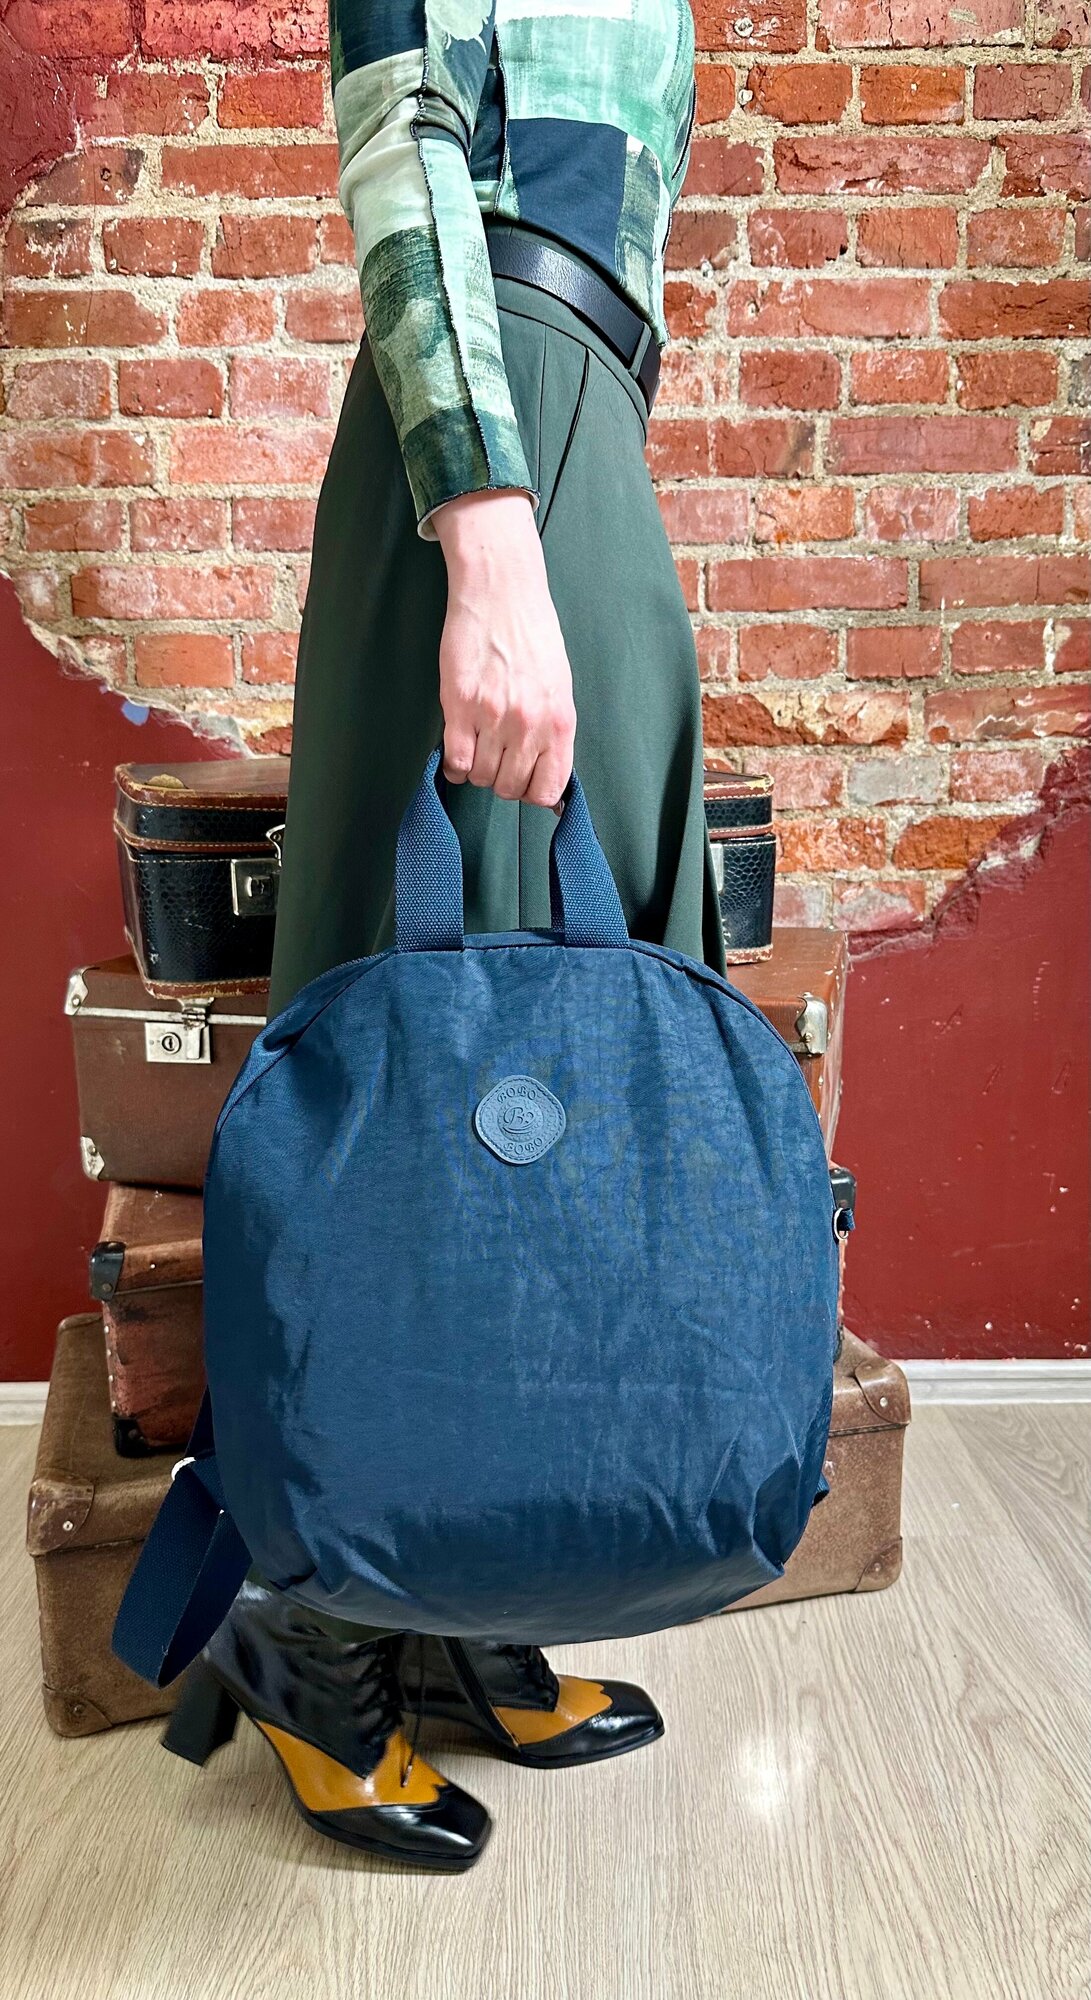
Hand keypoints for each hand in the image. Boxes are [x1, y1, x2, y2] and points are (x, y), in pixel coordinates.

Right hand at [431, 489, 575, 810]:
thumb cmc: (532, 636)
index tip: (524, 781)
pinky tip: (458, 746)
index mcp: (559, 722)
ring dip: (476, 769)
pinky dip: (454, 764)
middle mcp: (529, 724)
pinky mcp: (459, 705)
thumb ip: (554, 736)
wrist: (502, 593)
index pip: (548, 790)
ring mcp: (493, 716)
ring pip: (480, 776)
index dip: (533, 794)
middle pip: (510, 788)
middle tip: (496, 758)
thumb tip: (550, 788)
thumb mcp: (559, 687)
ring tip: (477, 745)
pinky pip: (455, 759)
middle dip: (501, 781)